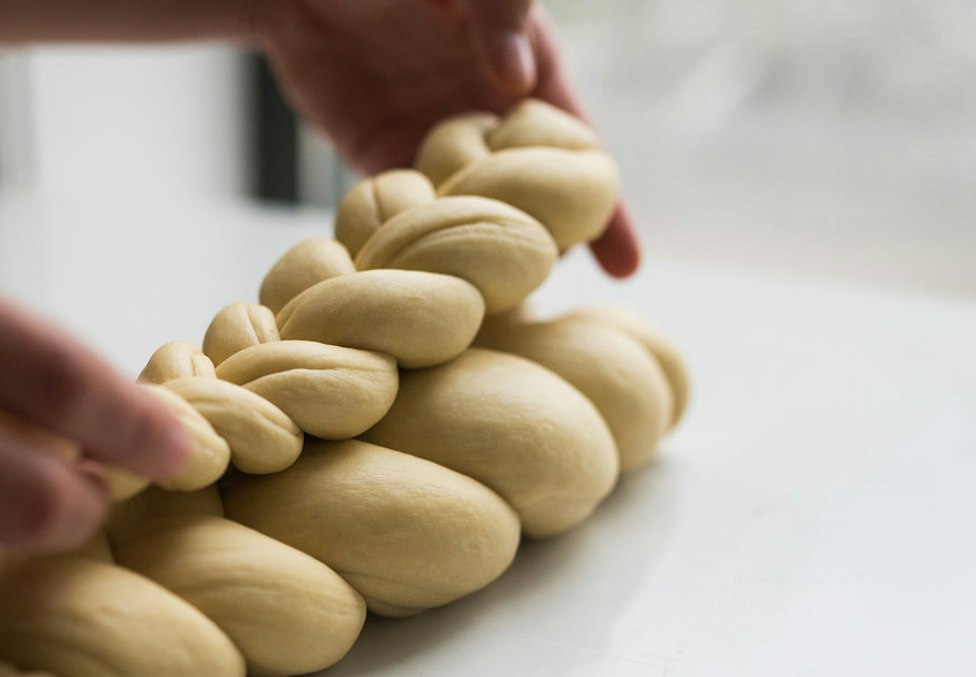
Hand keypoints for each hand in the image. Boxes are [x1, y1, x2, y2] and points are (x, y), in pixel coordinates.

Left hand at [256, 0, 640, 276]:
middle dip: (541, 252)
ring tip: (490, 315)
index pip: (577, 154)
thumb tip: (514, 80)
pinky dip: (415, 248)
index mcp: (526, 74)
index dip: (606, 211)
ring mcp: (434, 144)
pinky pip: (408, 214)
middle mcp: (486, 118)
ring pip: (471, 221)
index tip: (626, 268)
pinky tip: (424, 291)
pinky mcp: (379, 158)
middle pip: (529, 203)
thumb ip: (499, 13)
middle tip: (538, 298)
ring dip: (481, 266)